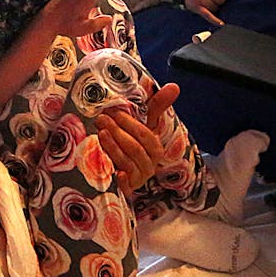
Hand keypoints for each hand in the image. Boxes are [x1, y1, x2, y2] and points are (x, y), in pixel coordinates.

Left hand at [96, 82, 179, 196]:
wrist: (121, 177)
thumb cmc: (133, 146)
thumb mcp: (144, 126)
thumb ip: (156, 107)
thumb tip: (174, 86)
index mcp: (154, 149)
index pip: (145, 135)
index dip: (130, 123)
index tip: (114, 112)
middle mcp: (148, 165)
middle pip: (135, 148)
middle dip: (118, 132)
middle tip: (101, 119)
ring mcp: (137, 179)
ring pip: (128, 162)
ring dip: (114, 147)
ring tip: (101, 134)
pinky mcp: (126, 190)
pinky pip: (125, 185)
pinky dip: (122, 179)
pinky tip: (116, 174)